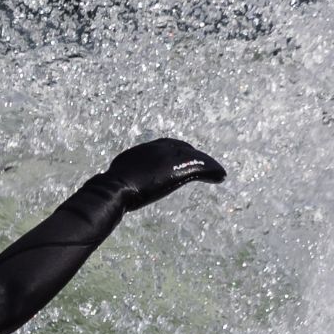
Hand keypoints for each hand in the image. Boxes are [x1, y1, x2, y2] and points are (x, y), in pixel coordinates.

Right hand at [105, 138, 225, 210]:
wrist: (116, 187)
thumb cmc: (111, 187)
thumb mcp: (120, 177)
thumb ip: (125, 177)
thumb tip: (116, 187)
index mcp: (146, 149)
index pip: (168, 146)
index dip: (179, 153)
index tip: (186, 159)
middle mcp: (161, 147)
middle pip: (185, 149)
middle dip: (196, 157)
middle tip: (206, 166)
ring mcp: (171, 156)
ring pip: (196, 158)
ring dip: (209, 165)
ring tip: (219, 173)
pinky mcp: (180, 167)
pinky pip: (202, 167)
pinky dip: (213, 171)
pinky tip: (221, 177)